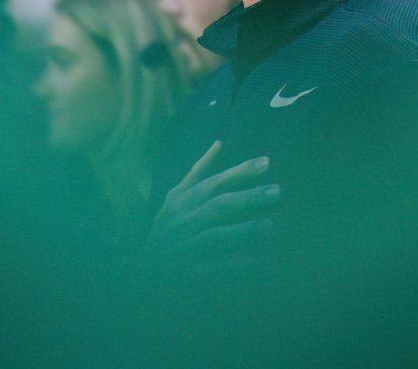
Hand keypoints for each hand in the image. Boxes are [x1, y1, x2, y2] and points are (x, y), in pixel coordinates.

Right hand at [145, 141, 279, 264]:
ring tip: (269, 225)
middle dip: (248, 197)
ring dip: (243, 230)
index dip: (241, 171)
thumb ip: (199, 171)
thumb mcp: (176, 196)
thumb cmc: (165, 229)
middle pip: (218, 206)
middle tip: (277, 191)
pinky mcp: (186, 275)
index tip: (267, 162)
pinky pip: (213, 270)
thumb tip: (220, 142)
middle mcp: (182, 221)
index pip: (215, 182)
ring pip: (216, 237)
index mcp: (182, 201)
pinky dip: (234, 266)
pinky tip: (256, 262)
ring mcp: (183, 248)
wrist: (141, 274)